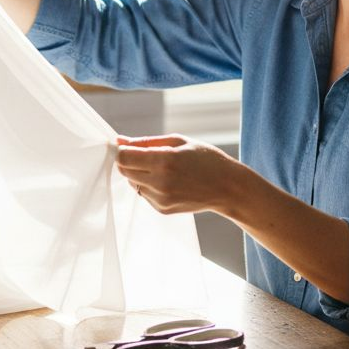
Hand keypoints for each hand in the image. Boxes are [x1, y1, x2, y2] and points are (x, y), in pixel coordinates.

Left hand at [115, 134, 244, 215]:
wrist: (228, 188)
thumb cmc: (206, 159)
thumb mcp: (179, 141)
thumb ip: (147, 141)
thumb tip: (120, 139)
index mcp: (165, 160)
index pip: (124, 157)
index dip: (122, 150)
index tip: (128, 146)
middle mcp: (160, 182)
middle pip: (124, 171)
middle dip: (129, 161)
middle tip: (146, 155)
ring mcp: (161, 198)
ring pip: (132, 183)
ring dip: (139, 174)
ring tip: (163, 168)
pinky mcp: (162, 209)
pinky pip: (144, 194)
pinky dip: (149, 186)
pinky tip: (169, 181)